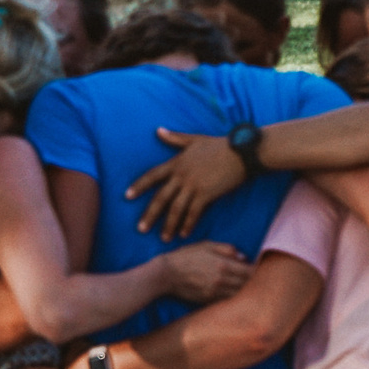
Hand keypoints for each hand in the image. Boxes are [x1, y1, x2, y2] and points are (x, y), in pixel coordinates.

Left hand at [126, 130, 246, 239]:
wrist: (241, 152)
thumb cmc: (220, 145)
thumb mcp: (194, 140)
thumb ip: (175, 138)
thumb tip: (158, 130)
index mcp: (176, 163)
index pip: (152, 175)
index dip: (139, 186)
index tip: (127, 196)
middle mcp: (181, 175)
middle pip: (160, 198)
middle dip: (149, 214)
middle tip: (141, 229)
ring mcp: (193, 185)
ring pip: (176, 209)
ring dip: (169, 225)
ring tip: (164, 238)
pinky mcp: (206, 194)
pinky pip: (194, 213)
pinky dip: (188, 224)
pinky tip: (184, 234)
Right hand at [159, 240, 251, 302]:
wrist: (166, 274)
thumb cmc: (186, 256)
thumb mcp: (206, 245)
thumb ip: (226, 249)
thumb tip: (243, 256)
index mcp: (223, 265)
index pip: (250, 271)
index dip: (257, 270)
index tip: (258, 267)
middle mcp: (222, 281)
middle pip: (246, 284)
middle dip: (253, 281)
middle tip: (255, 277)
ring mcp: (215, 292)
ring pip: (238, 294)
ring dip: (244, 290)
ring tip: (246, 285)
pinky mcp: (208, 300)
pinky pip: (226, 300)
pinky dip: (232, 296)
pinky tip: (232, 291)